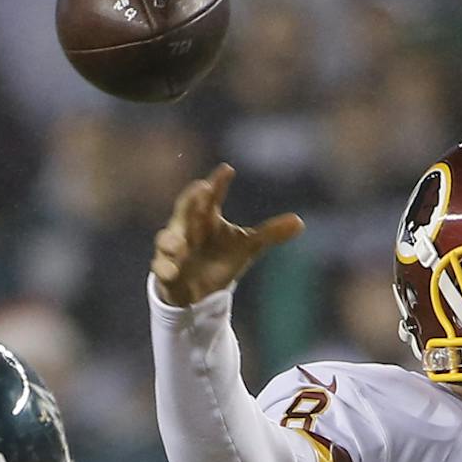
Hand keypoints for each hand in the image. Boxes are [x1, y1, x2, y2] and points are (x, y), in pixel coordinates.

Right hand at [150, 163, 303, 307]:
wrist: (200, 291)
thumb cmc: (221, 260)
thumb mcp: (248, 247)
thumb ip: (270, 233)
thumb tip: (300, 222)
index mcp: (207, 216)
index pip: (213, 195)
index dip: (219, 182)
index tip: (228, 170)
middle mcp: (187, 228)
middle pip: (186, 208)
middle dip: (192, 200)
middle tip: (202, 189)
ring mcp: (174, 249)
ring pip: (167, 239)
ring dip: (170, 240)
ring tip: (179, 245)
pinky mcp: (166, 271)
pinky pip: (161, 268)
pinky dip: (164, 268)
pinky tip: (171, 273)